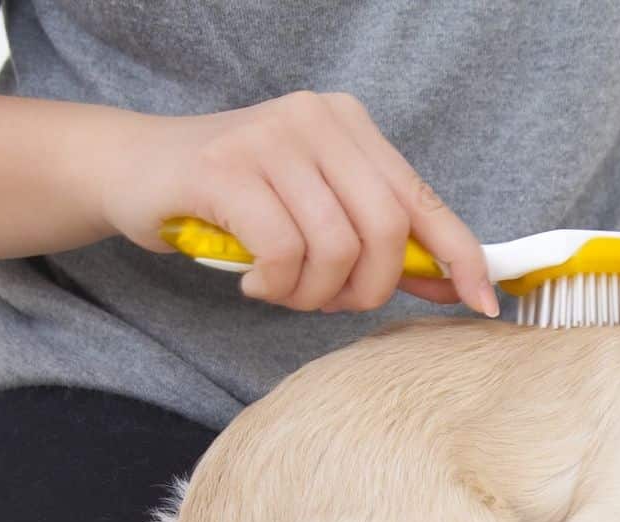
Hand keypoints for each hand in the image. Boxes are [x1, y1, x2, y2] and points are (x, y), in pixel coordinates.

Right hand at [102, 91, 497, 315]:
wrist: (134, 170)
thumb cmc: (233, 200)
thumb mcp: (315, 210)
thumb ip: (378, 239)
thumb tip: (452, 281)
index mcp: (352, 126)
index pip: (424, 200)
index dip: (462, 257)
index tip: (485, 303)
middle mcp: (318, 120)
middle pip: (387, 231)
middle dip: (367, 290)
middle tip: (328, 303)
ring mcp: (271, 138)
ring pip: (336, 248)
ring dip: (311, 295)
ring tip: (282, 291)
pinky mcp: (225, 168)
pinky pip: (282, 251)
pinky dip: (274, 286)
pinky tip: (253, 283)